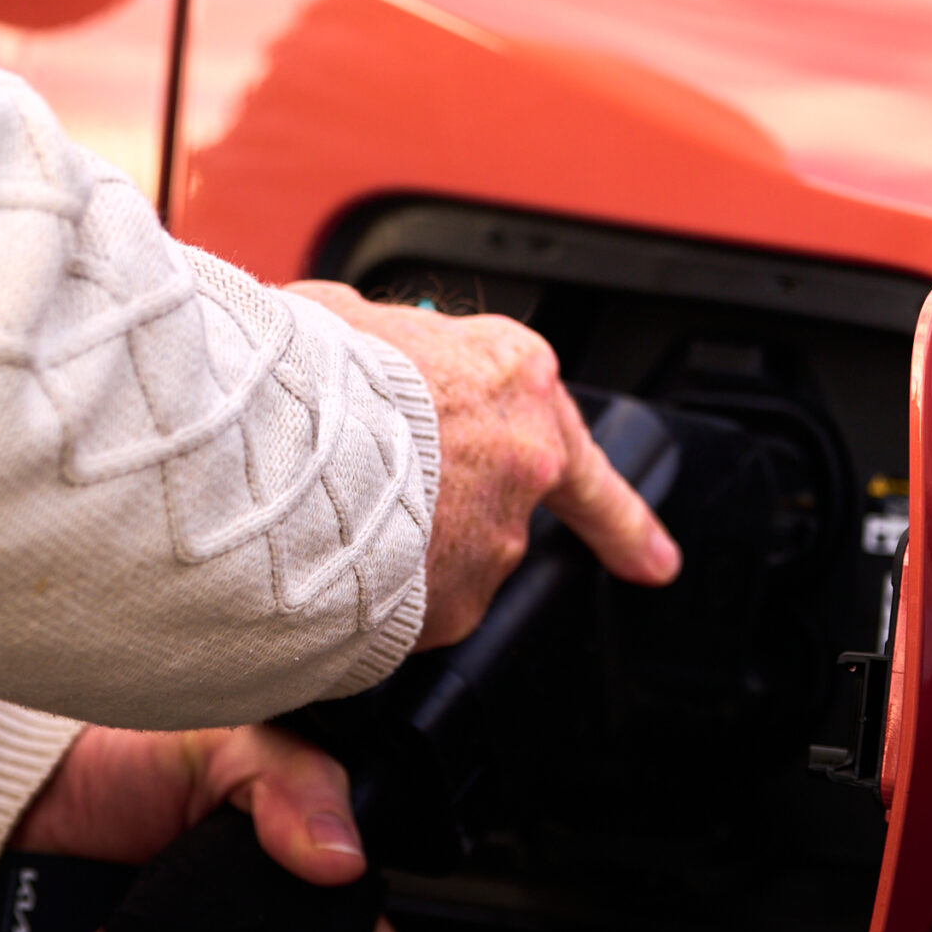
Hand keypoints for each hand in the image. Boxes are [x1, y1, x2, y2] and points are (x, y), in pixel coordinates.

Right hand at [290, 282, 681, 647]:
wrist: (275, 444)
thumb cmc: (308, 370)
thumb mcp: (353, 320)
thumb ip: (389, 353)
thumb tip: (371, 360)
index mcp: (511, 376)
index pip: (586, 455)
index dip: (623, 520)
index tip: (656, 564)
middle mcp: (525, 459)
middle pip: (499, 507)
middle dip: (454, 516)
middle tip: (384, 505)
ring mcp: (493, 538)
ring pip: (454, 561)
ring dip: (405, 554)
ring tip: (329, 517)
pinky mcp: (453, 604)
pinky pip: (414, 611)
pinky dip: (378, 600)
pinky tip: (330, 566)